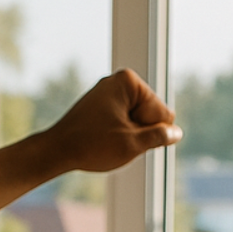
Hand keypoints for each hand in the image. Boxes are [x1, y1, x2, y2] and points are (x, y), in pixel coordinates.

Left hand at [45, 68, 181, 173]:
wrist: (55, 150)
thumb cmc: (91, 145)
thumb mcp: (132, 144)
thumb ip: (160, 136)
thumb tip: (176, 132)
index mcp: (128, 81)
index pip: (163, 115)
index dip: (146, 130)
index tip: (119, 131)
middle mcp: (119, 81)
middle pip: (152, 116)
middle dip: (138, 132)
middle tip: (111, 136)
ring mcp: (111, 93)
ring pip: (140, 122)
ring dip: (130, 135)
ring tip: (105, 138)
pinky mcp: (104, 105)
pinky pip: (126, 123)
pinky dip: (120, 134)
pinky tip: (102, 137)